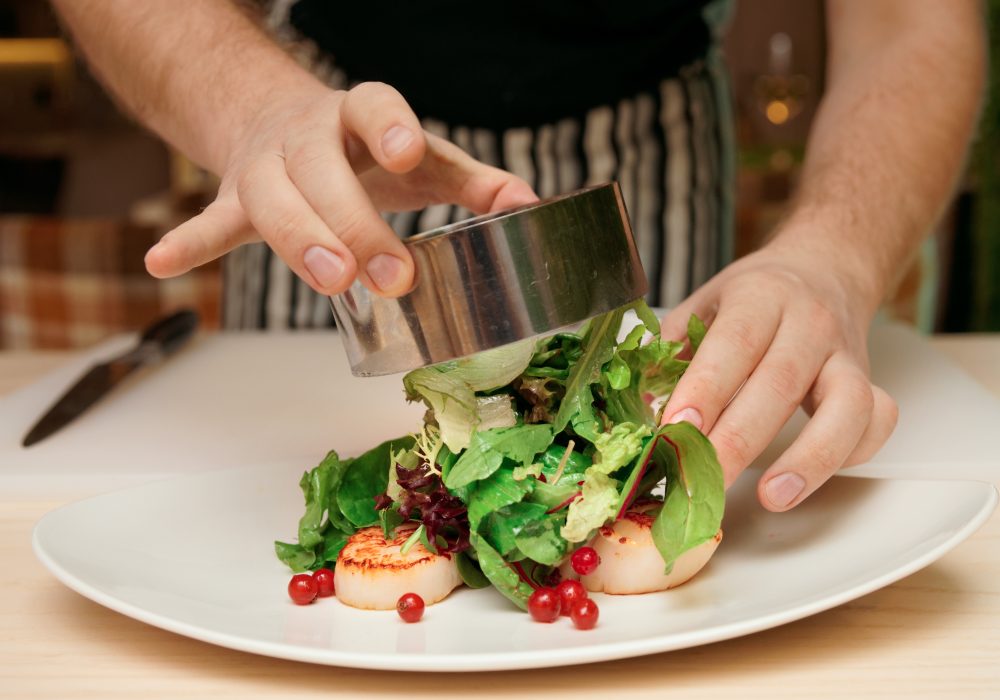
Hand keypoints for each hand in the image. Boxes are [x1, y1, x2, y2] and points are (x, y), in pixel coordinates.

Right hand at [144, 81, 536, 296]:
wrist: (288, 124)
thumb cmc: (372, 151)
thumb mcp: (424, 159)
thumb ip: (472, 181)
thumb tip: (528, 205)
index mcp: (359, 115)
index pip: (373, 107)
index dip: (389, 126)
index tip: (407, 152)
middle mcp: (307, 135)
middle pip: (322, 171)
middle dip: (354, 223)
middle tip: (388, 276)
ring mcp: (266, 167)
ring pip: (271, 199)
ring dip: (298, 241)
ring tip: (329, 283)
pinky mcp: (236, 197)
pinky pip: (213, 220)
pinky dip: (191, 241)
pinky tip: (161, 264)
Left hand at [659, 239, 897, 510]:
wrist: (823, 268)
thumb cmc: (753, 297)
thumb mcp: (704, 304)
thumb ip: (673, 350)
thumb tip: (646, 406)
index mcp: (759, 298)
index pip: (733, 344)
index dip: (705, 389)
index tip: (675, 430)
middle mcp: (809, 323)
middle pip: (779, 384)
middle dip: (738, 439)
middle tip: (702, 479)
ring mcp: (846, 355)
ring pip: (845, 407)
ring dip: (808, 459)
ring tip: (770, 497)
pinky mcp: (870, 382)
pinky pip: (875, 422)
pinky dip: (851, 454)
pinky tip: (809, 479)